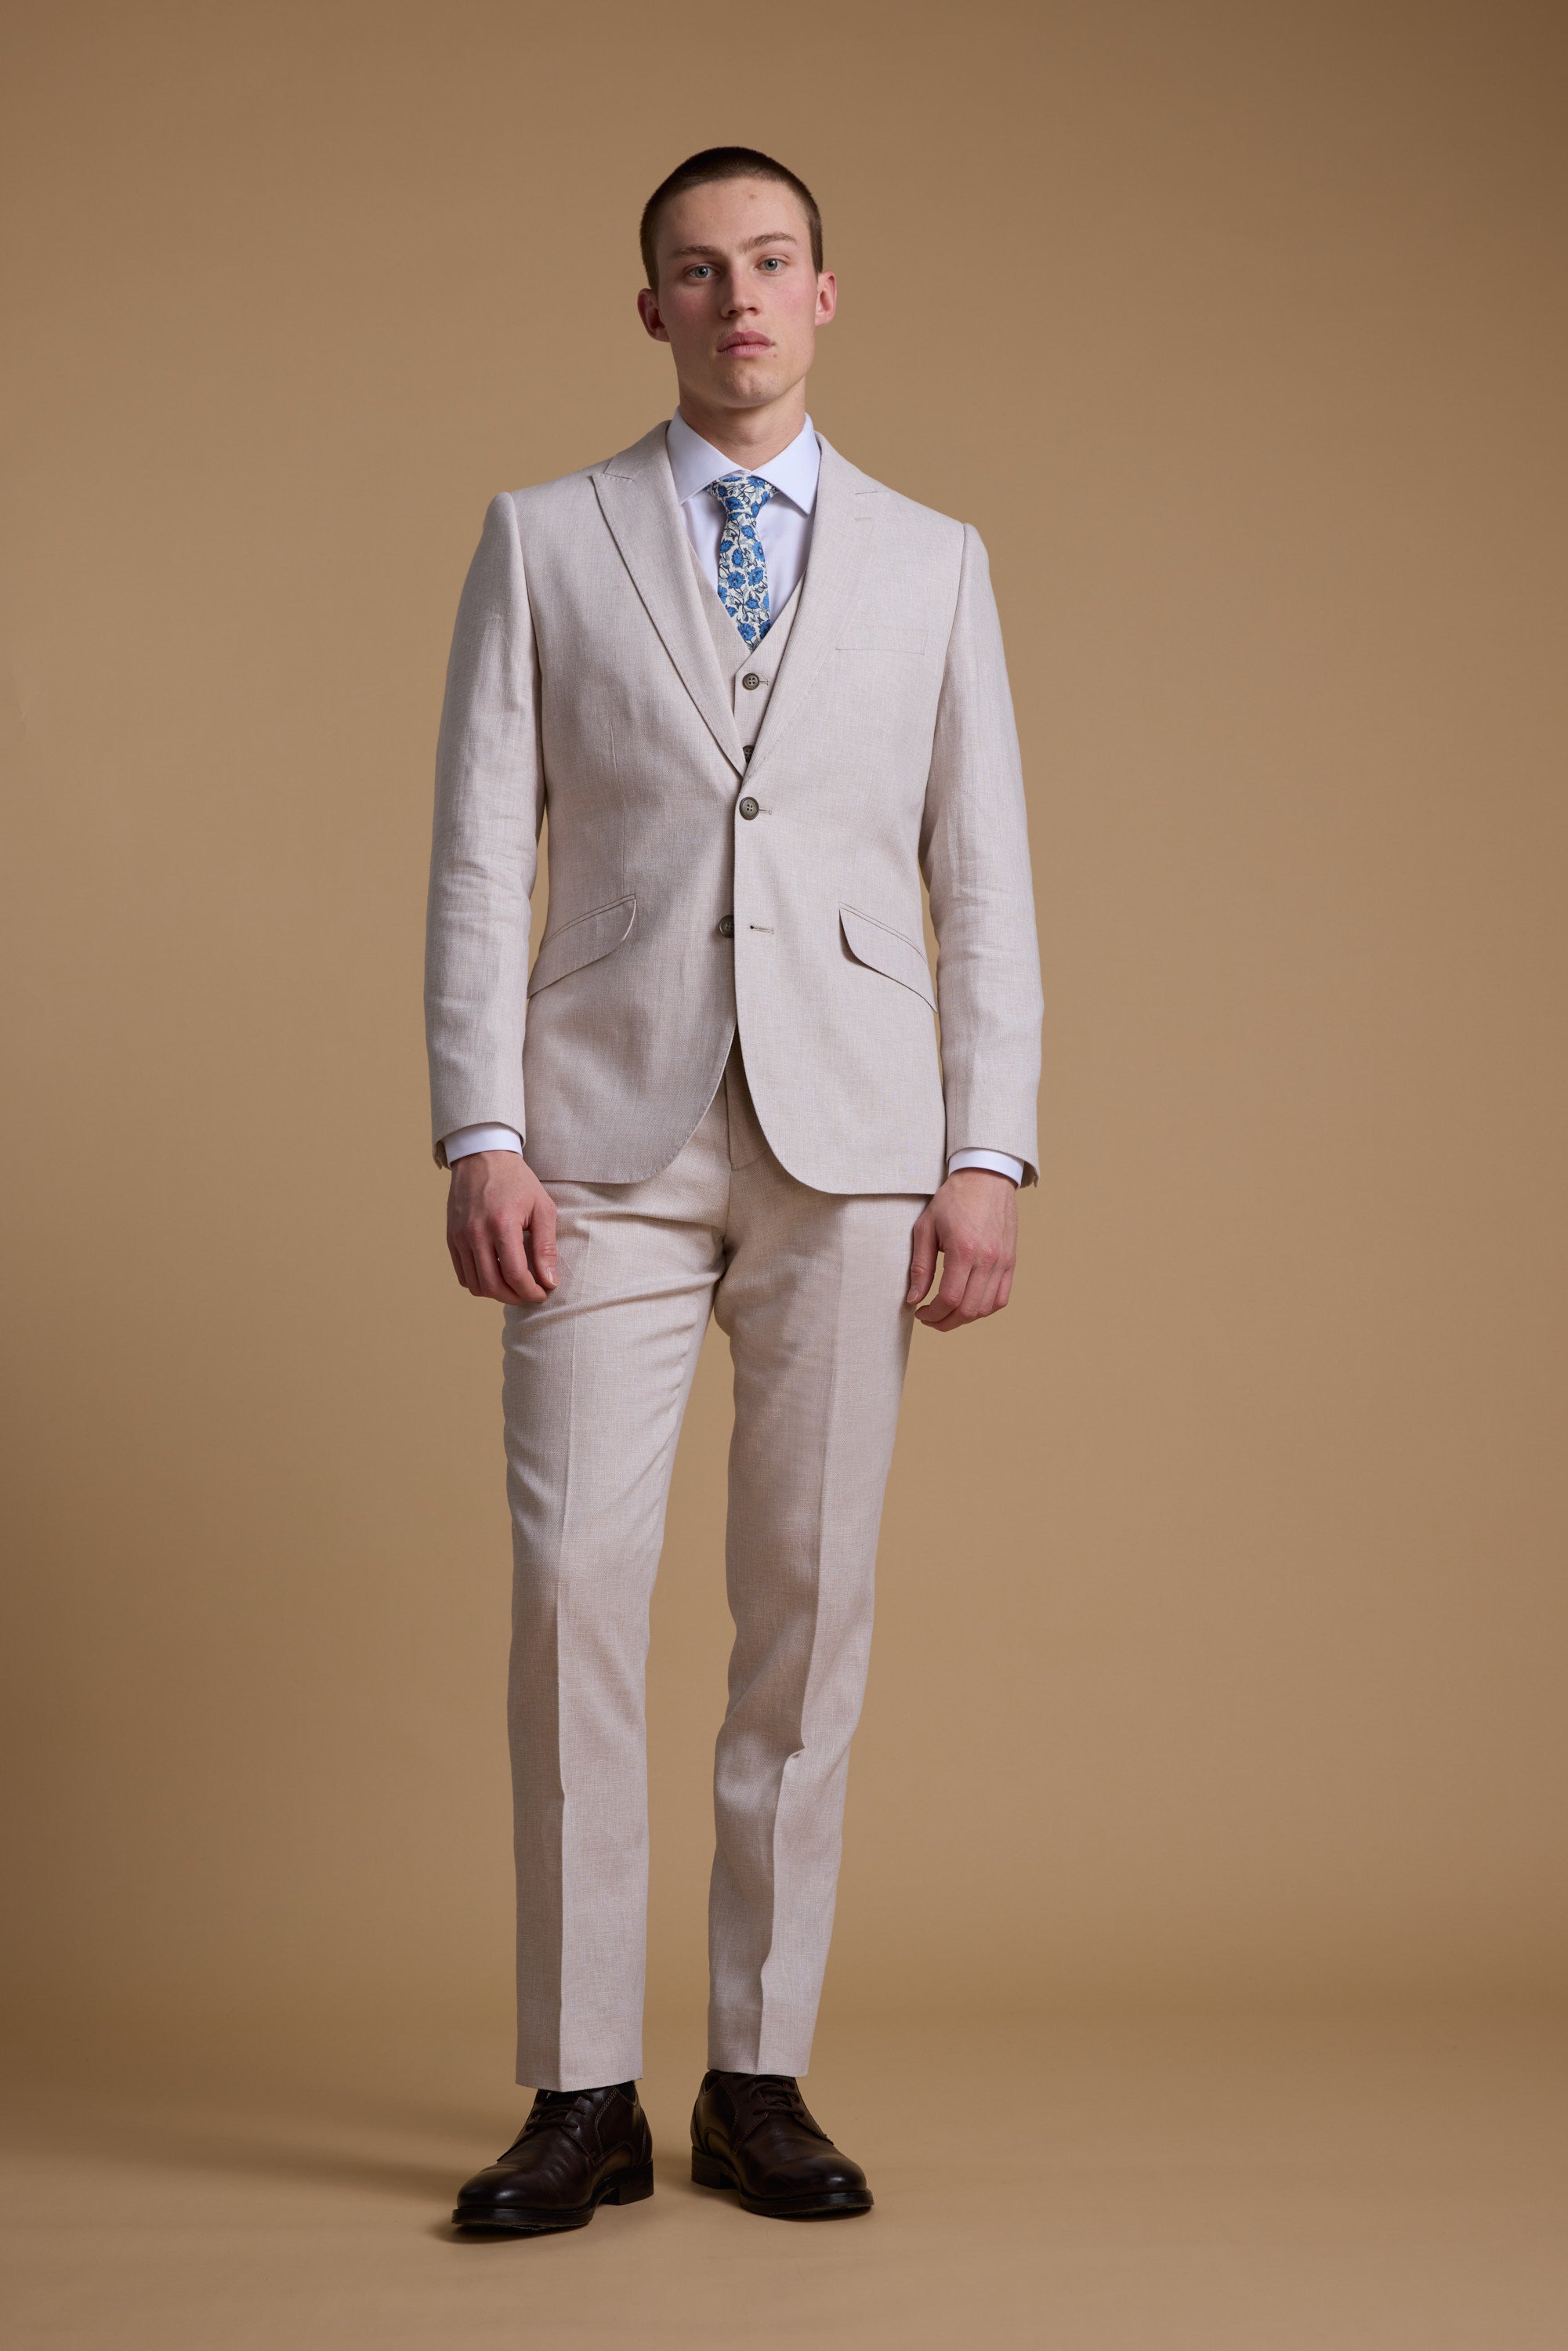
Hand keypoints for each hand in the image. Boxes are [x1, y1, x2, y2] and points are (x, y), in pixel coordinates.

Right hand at [446, 1150, 557, 1303]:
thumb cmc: (517, 1181)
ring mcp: (459, 1236)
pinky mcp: (450, 1237)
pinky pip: (463, 1275)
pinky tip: (496, 1275)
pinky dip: (480, 1283)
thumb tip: (549, 1281)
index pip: (515, 1275)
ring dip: (497, 1293)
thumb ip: (546, 1246)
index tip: (543, 1293)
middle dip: (515, 1297)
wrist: (482, 1157)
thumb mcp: (542, 1207)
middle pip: (493, 1286)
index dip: (531, 1292)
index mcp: (502, 1224)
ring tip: (514, 1286)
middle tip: (530, 1293)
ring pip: (475, 1285)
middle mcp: (476, 1233)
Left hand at [906, 1169, 1017, 1330]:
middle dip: (945, 1322)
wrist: (985, 1178)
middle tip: (930, 1318)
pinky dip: (984, 1308)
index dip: (932, 1314)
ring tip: (947, 1313)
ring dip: (964, 1318)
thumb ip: (920, 1267)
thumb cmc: (953, 1199)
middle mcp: (987, 1260)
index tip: (920, 1313)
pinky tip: (968, 1304)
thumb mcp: (925, 1228)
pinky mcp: (1011, 1261)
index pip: (949, 1299)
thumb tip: (914, 1299)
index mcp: (964, 1251)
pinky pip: (1001, 1298)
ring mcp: (1003, 1262)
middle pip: (968, 1310)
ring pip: (986, 1308)